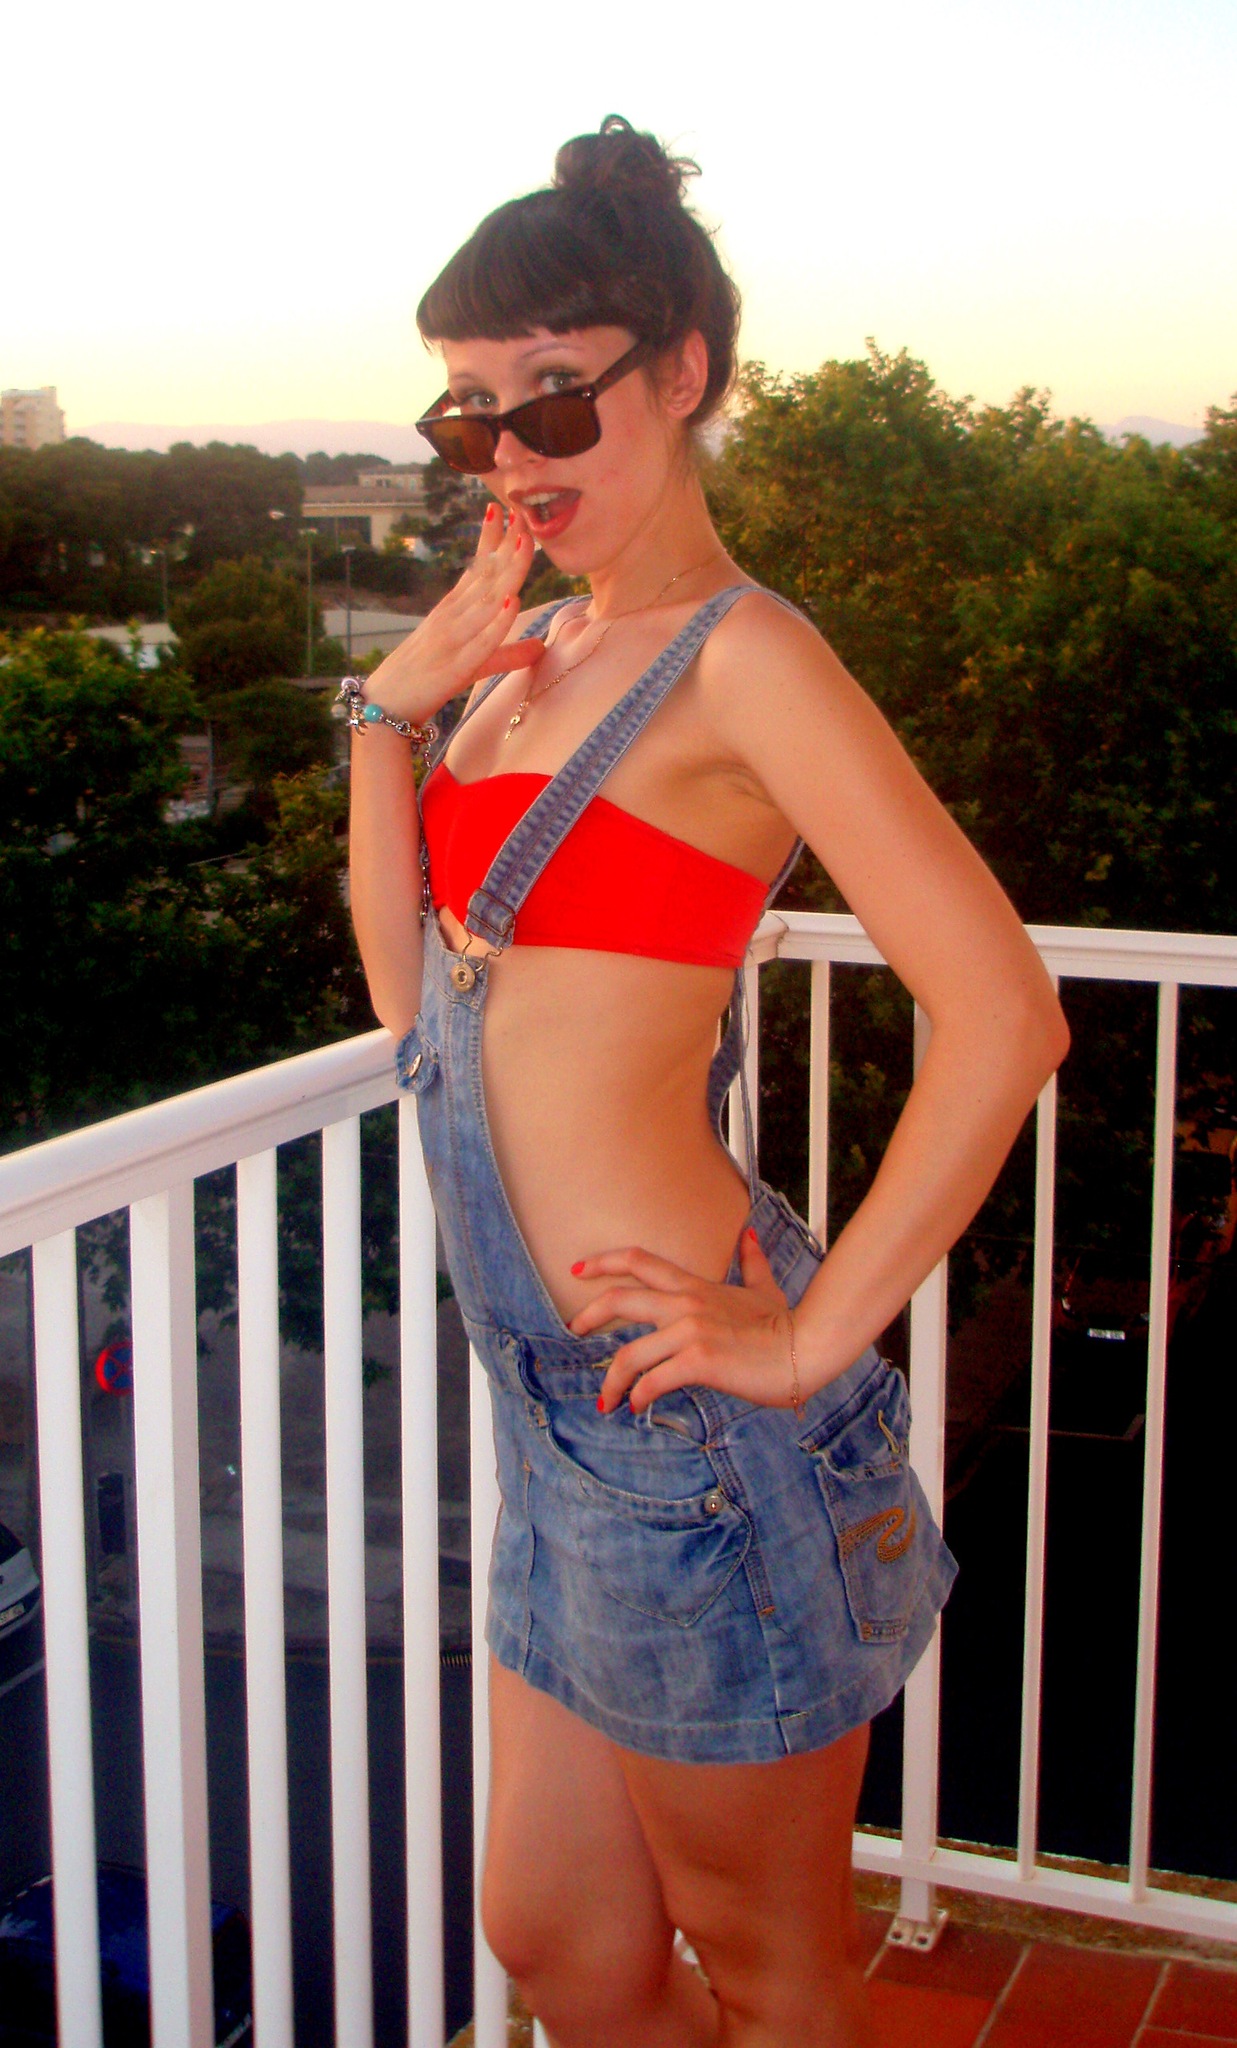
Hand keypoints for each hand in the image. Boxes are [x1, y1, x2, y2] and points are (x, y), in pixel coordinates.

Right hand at [361, 504, 544, 724]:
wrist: (386, 704)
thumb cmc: (425, 679)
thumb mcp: (471, 662)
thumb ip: (506, 652)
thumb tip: (541, 647)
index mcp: (453, 610)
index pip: (477, 568)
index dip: (492, 539)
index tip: (507, 511)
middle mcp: (452, 616)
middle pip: (486, 576)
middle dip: (507, 543)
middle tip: (523, 511)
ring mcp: (453, 638)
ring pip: (487, 600)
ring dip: (508, 570)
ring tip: (525, 542)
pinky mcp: (456, 666)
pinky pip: (481, 641)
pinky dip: (497, 621)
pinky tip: (513, 600)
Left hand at [568, 1229, 797, 1415]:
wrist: (806, 1348)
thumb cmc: (784, 1324)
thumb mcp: (763, 1288)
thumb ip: (751, 1263)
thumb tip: (749, 1236)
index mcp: (694, 1286)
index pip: (639, 1261)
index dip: (604, 1261)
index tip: (578, 1269)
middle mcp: (686, 1303)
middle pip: (620, 1301)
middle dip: (588, 1317)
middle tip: (575, 1332)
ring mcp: (690, 1331)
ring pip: (629, 1353)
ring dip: (611, 1380)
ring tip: (607, 1400)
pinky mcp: (699, 1361)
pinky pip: (654, 1380)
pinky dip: (640, 1396)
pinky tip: (638, 1406)